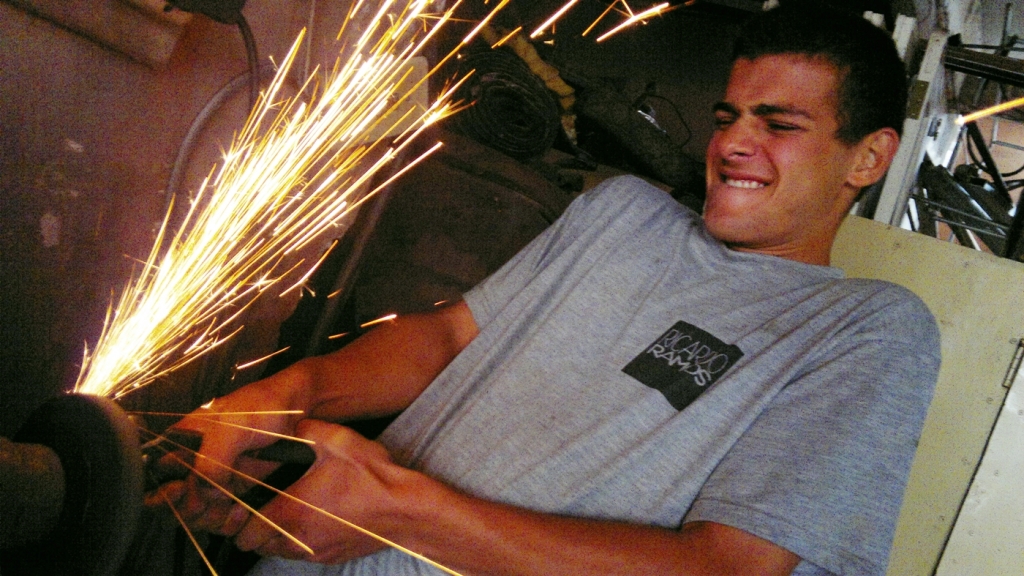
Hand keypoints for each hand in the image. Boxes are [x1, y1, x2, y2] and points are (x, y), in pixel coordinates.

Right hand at [146, 374, 309, 535]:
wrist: (296, 413)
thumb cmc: (262, 408)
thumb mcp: (234, 426)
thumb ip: (213, 456)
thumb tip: (204, 489)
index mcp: (180, 441)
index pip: (155, 475)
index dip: (160, 490)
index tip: (179, 490)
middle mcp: (192, 463)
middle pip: (172, 503)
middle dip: (188, 509)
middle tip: (208, 503)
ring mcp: (212, 480)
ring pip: (196, 515)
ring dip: (209, 518)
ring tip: (231, 507)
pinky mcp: (232, 492)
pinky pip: (220, 518)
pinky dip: (227, 522)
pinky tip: (241, 512)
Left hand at [233, 419, 412, 563]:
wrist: (406, 511)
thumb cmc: (373, 479)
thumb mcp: (338, 441)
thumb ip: (307, 430)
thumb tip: (293, 424)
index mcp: (291, 510)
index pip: (244, 532)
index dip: (237, 520)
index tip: (242, 505)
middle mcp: (298, 538)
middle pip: (255, 546)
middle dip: (251, 529)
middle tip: (259, 508)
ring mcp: (314, 551)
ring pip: (277, 552)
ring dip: (274, 537)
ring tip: (286, 513)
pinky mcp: (330, 557)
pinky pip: (302, 555)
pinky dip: (298, 542)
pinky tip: (312, 520)